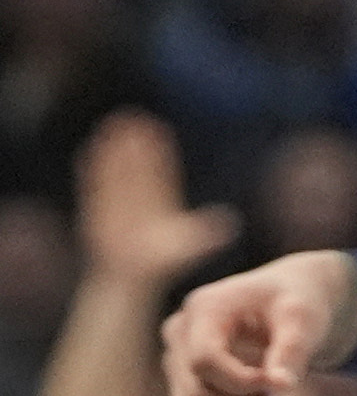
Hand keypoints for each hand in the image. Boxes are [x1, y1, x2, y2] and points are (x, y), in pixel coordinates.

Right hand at [76, 113, 235, 286]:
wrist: (129, 278)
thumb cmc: (159, 262)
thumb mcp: (183, 247)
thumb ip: (203, 234)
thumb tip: (230, 223)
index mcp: (161, 201)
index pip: (161, 171)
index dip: (159, 151)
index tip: (158, 128)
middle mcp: (140, 199)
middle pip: (137, 166)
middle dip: (135, 144)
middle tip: (133, 117)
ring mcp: (118, 204)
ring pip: (115, 173)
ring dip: (112, 152)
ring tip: (110, 127)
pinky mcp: (98, 213)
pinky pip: (93, 189)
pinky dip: (90, 173)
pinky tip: (87, 154)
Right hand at [161, 250, 356, 395]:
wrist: (287, 301)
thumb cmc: (297, 300)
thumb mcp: (303, 315)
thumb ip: (292, 348)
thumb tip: (281, 388)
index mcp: (202, 310)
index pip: (203, 362)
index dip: (243, 383)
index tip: (281, 383)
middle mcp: (178, 339)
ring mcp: (176, 368)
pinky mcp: (184, 391)